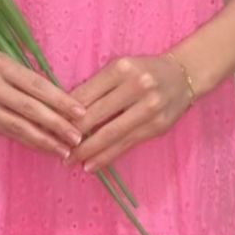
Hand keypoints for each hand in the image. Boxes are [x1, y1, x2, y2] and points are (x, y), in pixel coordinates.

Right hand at [0, 42, 87, 158]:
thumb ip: (18, 73)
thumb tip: (52, 94)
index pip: (37, 85)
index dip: (60, 100)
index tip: (80, 112)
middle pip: (30, 108)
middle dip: (57, 125)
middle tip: (78, 137)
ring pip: (18, 125)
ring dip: (43, 139)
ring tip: (63, 150)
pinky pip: (4, 132)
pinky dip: (25, 140)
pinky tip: (39, 146)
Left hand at [63, 54, 193, 172]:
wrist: (184, 76)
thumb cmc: (143, 72)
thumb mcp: (119, 69)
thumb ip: (96, 87)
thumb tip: (65, 113)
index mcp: (121, 68)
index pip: (86, 94)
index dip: (65, 114)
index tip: (50, 127)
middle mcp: (137, 86)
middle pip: (96, 115)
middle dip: (73, 135)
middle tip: (55, 147)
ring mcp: (149, 108)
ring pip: (111, 134)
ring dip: (87, 151)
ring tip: (70, 160)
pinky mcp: (157, 127)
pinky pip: (126, 145)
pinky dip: (106, 157)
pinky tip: (92, 165)